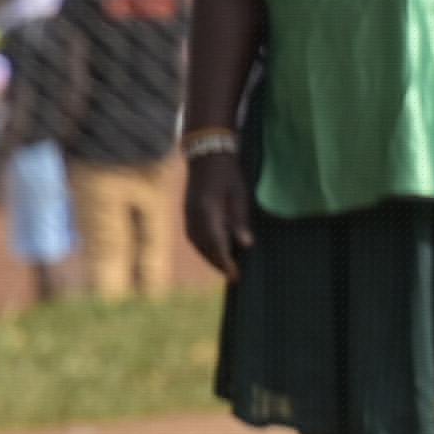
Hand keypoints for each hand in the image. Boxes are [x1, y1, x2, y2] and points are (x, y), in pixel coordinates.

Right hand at [183, 152, 251, 276]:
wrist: (206, 156)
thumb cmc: (227, 173)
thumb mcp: (239, 194)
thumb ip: (240, 220)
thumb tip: (246, 244)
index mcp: (207, 211)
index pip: (216, 243)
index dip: (226, 261)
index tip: (236, 275)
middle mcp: (193, 216)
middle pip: (205, 247)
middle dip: (219, 263)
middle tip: (234, 277)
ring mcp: (188, 215)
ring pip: (198, 244)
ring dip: (211, 257)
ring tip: (225, 267)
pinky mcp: (188, 213)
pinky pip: (194, 237)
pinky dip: (204, 248)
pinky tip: (214, 251)